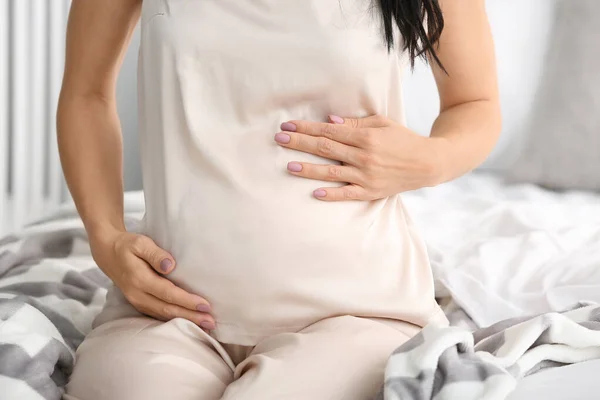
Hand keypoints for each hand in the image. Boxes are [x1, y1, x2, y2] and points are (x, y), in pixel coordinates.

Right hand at [89, 230, 214, 329]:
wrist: (108, 254)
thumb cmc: (128, 245)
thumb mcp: (140, 243)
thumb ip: (155, 254)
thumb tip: (170, 265)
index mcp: (139, 279)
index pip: (168, 293)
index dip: (187, 301)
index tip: (206, 305)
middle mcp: (138, 294)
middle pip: (168, 309)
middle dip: (191, 317)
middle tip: (211, 322)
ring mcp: (137, 302)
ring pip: (164, 315)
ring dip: (185, 321)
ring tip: (206, 325)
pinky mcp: (140, 304)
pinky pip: (159, 315)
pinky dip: (175, 320)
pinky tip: (189, 322)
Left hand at [274, 114, 446, 200]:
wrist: (428, 163)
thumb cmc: (403, 139)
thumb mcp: (382, 124)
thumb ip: (355, 123)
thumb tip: (328, 122)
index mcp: (365, 137)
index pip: (328, 132)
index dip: (306, 128)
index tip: (288, 126)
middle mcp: (363, 157)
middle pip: (325, 149)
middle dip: (300, 143)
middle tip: (279, 140)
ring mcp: (366, 176)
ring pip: (332, 172)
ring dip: (309, 169)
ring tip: (289, 166)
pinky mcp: (370, 192)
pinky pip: (347, 194)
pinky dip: (331, 195)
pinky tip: (314, 193)